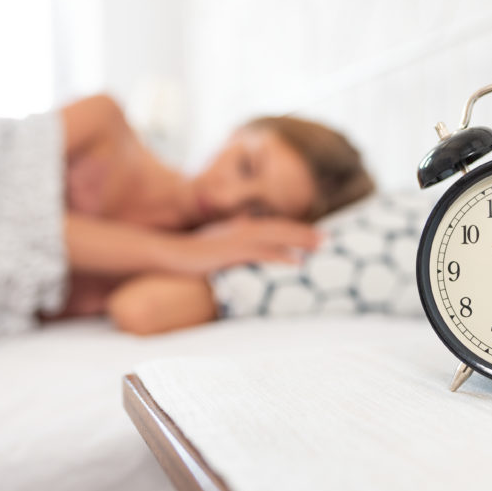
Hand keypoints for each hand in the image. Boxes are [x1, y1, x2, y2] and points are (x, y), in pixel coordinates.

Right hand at [180, 216, 322, 273]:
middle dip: (302, 233)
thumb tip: (241, 236)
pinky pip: (262, 254)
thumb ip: (227, 242)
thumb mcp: (210, 245)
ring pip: (275, 237)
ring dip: (298, 240)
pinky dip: (281, 257)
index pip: (270, 226)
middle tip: (325, 239)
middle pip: (278, 228)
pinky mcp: (231, 253)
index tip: (310, 234)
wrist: (166, 253)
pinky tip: (297, 263)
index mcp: (236, 228)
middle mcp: (240, 230)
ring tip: (319, 246)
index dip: (291, 229)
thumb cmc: (185, 253)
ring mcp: (236, 240)